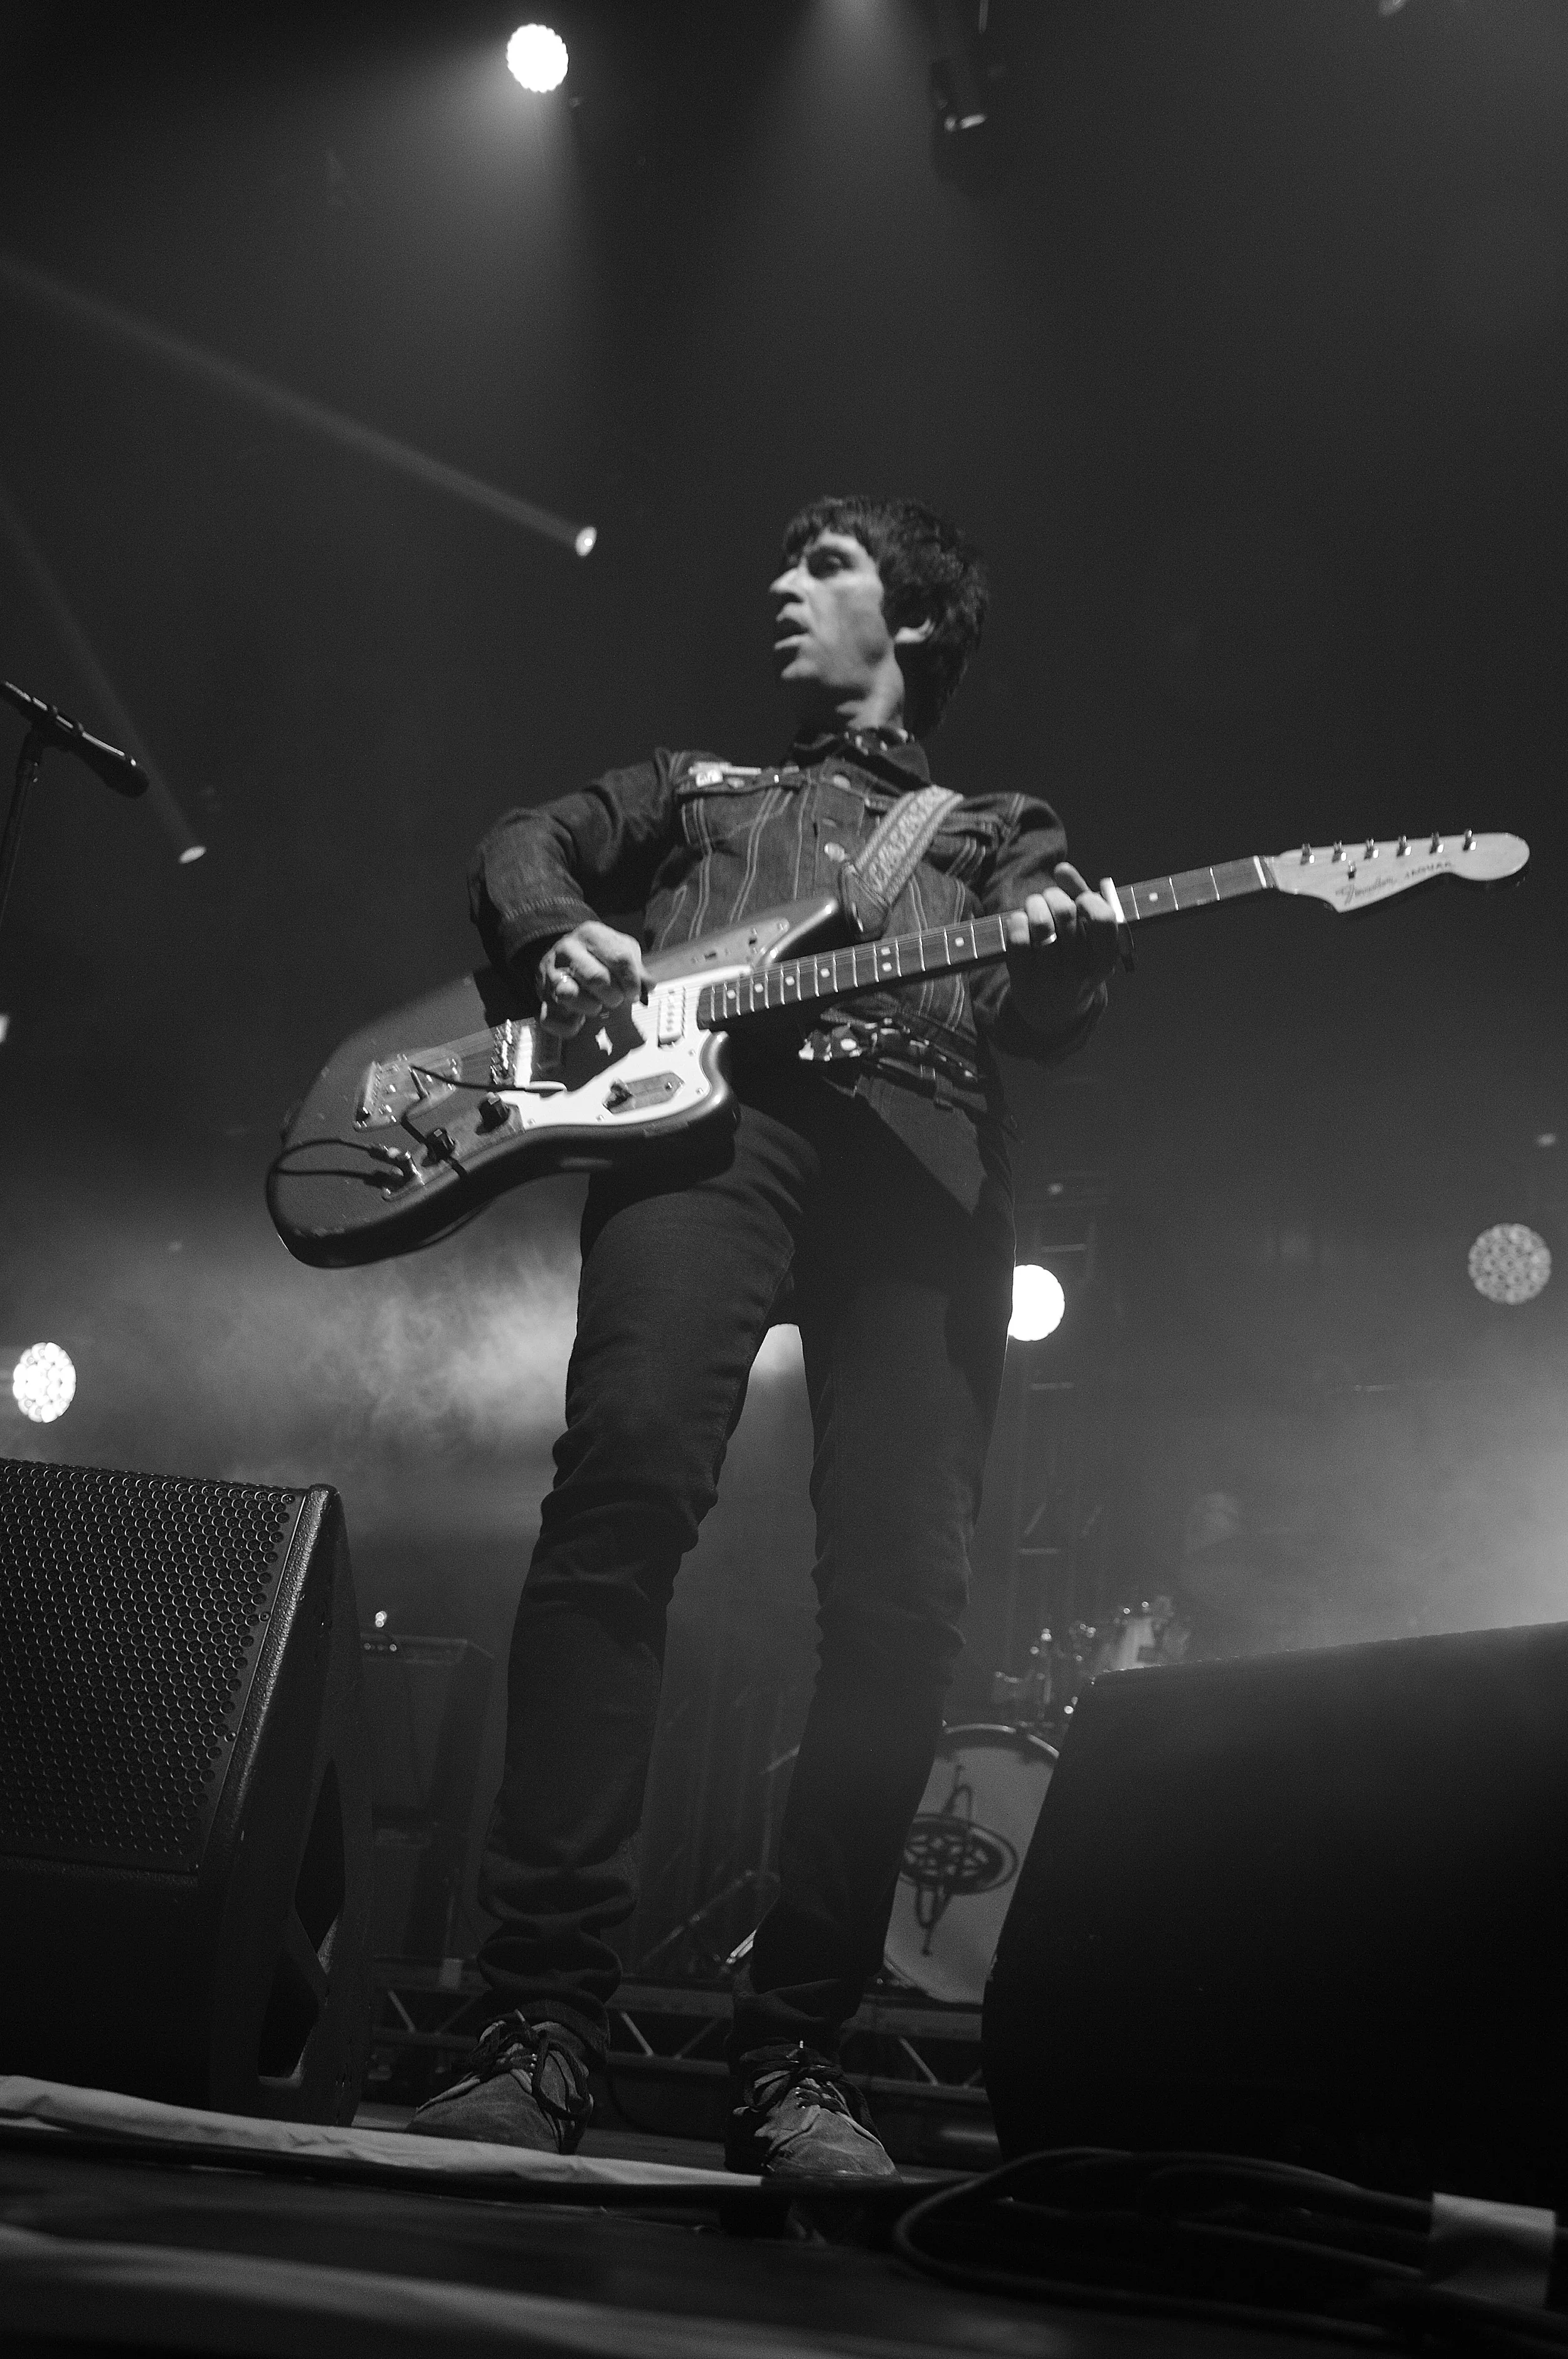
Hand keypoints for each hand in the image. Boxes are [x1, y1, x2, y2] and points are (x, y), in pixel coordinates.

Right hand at [534, 921, 645, 1037]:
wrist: (564, 953)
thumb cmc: (597, 954)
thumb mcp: (620, 949)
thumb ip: (636, 967)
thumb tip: (647, 986)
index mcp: (591, 935)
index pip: (620, 958)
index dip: (632, 981)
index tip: (634, 992)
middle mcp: (567, 950)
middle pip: (597, 978)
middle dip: (614, 995)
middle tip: (617, 999)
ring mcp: (551, 973)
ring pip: (569, 995)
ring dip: (590, 1007)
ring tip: (597, 1006)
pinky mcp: (542, 996)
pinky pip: (551, 1019)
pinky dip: (568, 1025)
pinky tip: (579, 1020)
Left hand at [1005, 862, 1119, 1035]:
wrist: (1054, 1010)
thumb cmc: (1074, 960)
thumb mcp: (1088, 935)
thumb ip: (1080, 896)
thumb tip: (1061, 868)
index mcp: (1105, 960)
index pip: (1103, 918)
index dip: (1087, 900)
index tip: (1079, 902)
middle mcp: (1080, 970)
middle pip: (1066, 912)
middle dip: (1053, 895)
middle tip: (1048, 899)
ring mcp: (1052, 977)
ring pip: (1039, 922)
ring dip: (1033, 904)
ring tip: (1033, 907)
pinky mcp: (1024, 980)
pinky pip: (1016, 937)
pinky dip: (1016, 921)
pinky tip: (1021, 923)